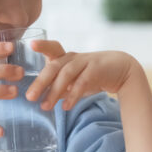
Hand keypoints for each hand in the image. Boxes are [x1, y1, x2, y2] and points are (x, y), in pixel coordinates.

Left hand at [24, 41, 140, 110]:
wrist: (121, 70)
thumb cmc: (93, 74)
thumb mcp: (73, 80)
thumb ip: (58, 86)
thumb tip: (40, 99)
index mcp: (65, 58)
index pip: (52, 48)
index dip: (42, 45)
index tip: (31, 45)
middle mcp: (73, 58)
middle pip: (54, 66)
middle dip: (40, 82)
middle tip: (30, 97)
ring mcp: (85, 62)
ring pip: (66, 75)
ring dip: (54, 91)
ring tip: (45, 106)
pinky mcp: (96, 69)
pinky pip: (82, 82)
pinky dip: (73, 95)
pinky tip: (66, 106)